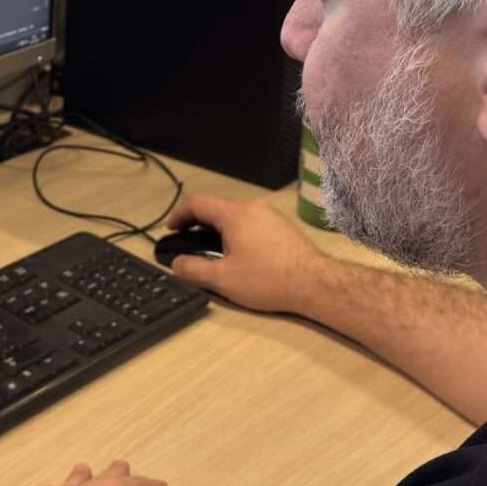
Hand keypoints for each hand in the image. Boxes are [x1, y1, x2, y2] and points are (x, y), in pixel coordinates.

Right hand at [165, 192, 327, 316]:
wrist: (313, 282)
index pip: (197, 203)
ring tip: (216, 253)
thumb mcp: (223, 279)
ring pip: (236, 216)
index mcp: (234, 215)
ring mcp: (270, 214)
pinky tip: (243, 255)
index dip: (179, 214)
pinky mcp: (282, 226)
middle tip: (190, 243)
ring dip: (220, 230)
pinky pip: (252, 222)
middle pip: (217, 208)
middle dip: (199, 224)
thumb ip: (194, 269)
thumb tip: (176, 264)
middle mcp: (252, 207)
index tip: (172, 229)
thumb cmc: (267, 279)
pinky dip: (238, 233)